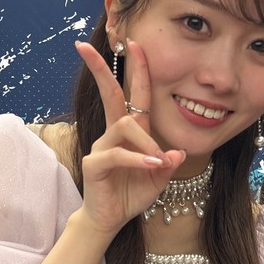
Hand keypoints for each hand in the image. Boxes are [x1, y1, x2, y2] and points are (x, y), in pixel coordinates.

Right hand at [74, 40, 185, 234]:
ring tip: (158, 162)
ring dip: (146, 141)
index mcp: (131, 132)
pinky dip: (137, 159)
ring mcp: (101, 146)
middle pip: (109, 93)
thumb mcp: (159, 177)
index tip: (132, 43)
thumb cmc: (132, 194)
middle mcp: (113, 133)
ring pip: (124, 126)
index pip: (132, 94)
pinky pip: (117, 154)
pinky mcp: (94, 164)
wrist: (111, 219)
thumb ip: (167, 163)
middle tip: (86, 46)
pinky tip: (152, 167)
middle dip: (100, 69)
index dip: (135, 69)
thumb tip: (177, 153)